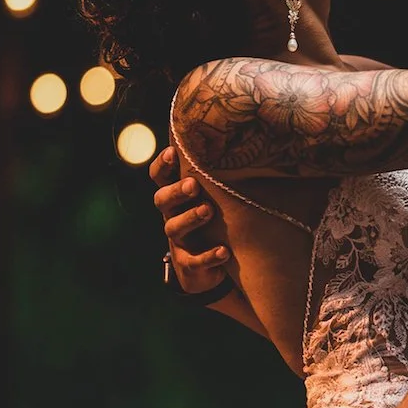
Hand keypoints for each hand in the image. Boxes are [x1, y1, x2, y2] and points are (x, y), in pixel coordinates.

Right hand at [148, 143, 233, 292]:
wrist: (208, 268)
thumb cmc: (213, 222)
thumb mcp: (212, 198)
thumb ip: (218, 177)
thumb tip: (248, 139)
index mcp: (177, 197)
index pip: (159, 177)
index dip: (162, 165)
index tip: (173, 152)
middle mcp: (173, 216)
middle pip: (161, 200)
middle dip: (176, 191)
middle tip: (193, 184)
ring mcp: (179, 241)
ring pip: (174, 228)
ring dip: (190, 218)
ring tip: (208, 210)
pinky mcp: (189, 264)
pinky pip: (193, 261)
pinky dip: (208, 256)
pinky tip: (224, 251)